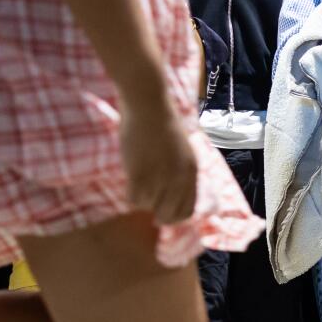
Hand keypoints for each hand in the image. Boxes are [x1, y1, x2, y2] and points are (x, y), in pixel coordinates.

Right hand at [119, 98, 198, 224]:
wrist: (148, 104)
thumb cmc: (162, 125)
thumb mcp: (182, 152)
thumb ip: (181, 175)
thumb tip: (171, 202)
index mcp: (191, 172)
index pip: (186, 211)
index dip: (173, 217)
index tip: (161, 214)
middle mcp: (178, 178)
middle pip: (166, 214)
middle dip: (155, 211)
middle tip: (146, 198)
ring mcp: (159, 176)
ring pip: (147, 206)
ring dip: (141, 196)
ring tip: (138, 176)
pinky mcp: (139, 173)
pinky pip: (133, 199)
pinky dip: (130, 193)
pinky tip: (130, 178)